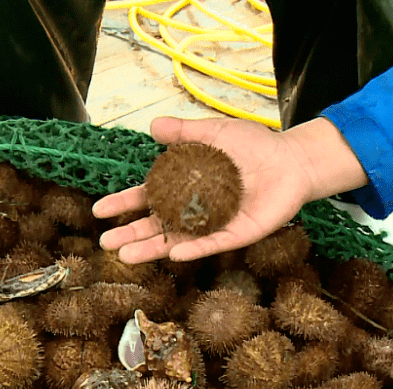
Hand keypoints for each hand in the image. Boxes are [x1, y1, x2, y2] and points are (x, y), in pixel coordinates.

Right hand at [92, 116, 366, 262]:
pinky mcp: (237, 234)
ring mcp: (214, 224)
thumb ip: (185, 133)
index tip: (100, 210)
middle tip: (105, 243)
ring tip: (126, 257)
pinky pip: (211, 244)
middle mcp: (196, 210)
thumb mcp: (215, 133)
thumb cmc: (255, 146)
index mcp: (186, 186)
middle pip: (157, 225)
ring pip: (177, 240)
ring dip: (152, 248)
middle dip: (130, 235)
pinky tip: (174, 253)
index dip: (124, 204)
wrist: (293, 161)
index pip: (148, 198)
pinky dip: (193, 249)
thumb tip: (153, 127)